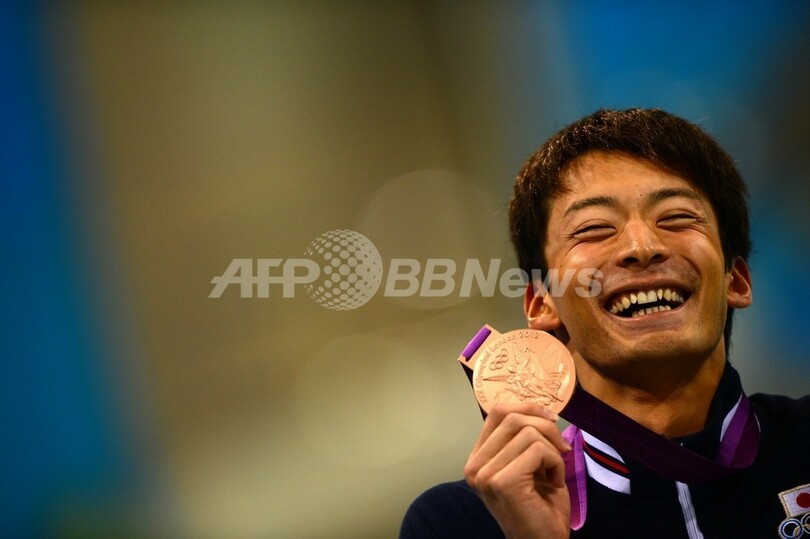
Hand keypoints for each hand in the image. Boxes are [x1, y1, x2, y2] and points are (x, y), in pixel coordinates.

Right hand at [464, 403, 571, 538]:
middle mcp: (475, 466)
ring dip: (552, 450)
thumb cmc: (539, 507)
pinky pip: (539, 450)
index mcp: (477, 458)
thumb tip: (541, 409)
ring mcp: (486, 474)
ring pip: (528, 432)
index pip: (497, 412)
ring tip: (554, 473)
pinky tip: (554, 483)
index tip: (552, 418)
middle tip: (562, 449)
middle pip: (512, 417)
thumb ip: (523, 438)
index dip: (527, 407)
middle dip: (545, 427)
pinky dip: (556, 463)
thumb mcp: (528, 464)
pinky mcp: (503, 482)